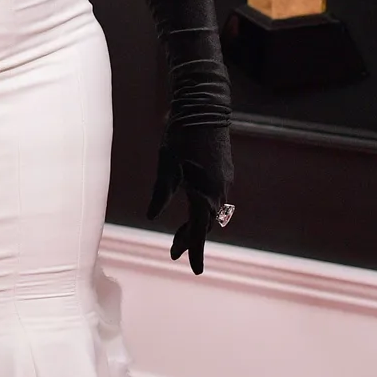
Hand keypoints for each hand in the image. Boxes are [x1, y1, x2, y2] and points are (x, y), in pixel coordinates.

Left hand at [146, 123, 232, 275]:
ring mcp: (223, 181)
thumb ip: (161, 192)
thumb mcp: (166, 163)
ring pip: (211, 211)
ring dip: (196, 223)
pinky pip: (215, 198)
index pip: (198, 230)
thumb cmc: (181, 133)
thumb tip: (152, 216)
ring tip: (180, 234)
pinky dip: (202, 208)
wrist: (205, 107)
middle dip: (190, 238)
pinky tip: (193, 207)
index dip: (193, 250)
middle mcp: (218, 190)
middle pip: (205, 223)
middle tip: (174, 251)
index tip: (194, 270)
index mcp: (204, 191)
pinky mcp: (223, 171)